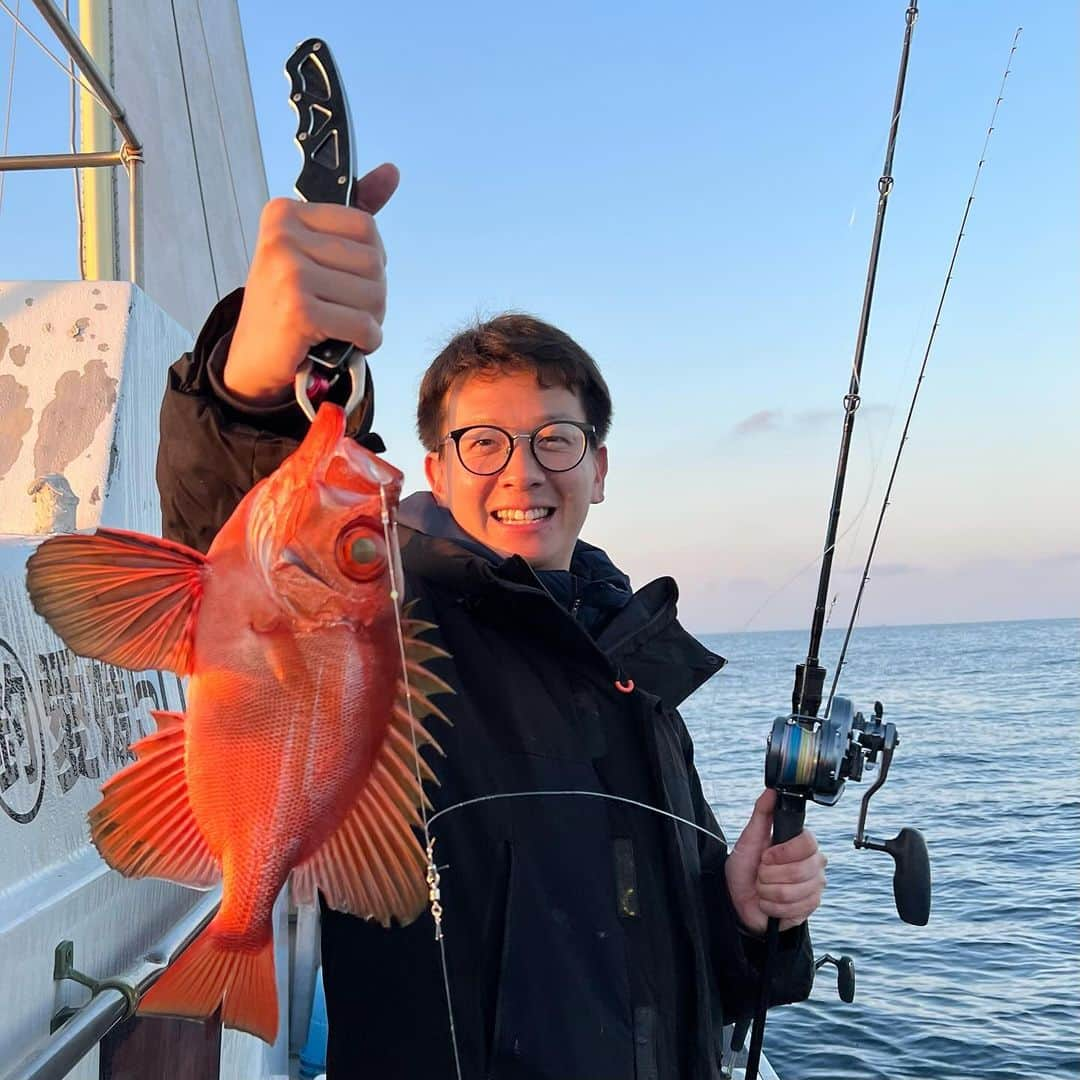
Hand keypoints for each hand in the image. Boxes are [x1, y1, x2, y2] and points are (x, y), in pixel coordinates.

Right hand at [224, 162, 399, 404]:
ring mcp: (288, 271)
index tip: (344, 281)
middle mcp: (283, 236)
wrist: (252, 359)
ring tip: (345, 327)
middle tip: (347, 312)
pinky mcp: (298, 310)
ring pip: (374, 294)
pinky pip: (364, 324)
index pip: (366, 227)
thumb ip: (352, 215)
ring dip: (371, 320)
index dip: (370, 263)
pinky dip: (366, 341)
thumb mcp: (313, 252)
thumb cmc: (288, 304)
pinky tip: (349, 344)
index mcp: (285, 213)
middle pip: (374, 262)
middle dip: (373, 296)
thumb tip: (392, 171)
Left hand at [724, 788, 826, 934]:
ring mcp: (815, 887)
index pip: (808, 843)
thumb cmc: (745, 867)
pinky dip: (774, 906)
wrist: (737, 898)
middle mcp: (815, 864)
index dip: (782, 853)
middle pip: (801, 870)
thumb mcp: (750, 837)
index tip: (766, 856)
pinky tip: (769, 902)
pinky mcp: (810, 908)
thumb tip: (771, 790)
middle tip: (761, 872)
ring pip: (795, 892)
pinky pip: (795, 909)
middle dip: (770, 874)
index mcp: (803, 844)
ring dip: (769, 891)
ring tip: (763, 887)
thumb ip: (762, 812)